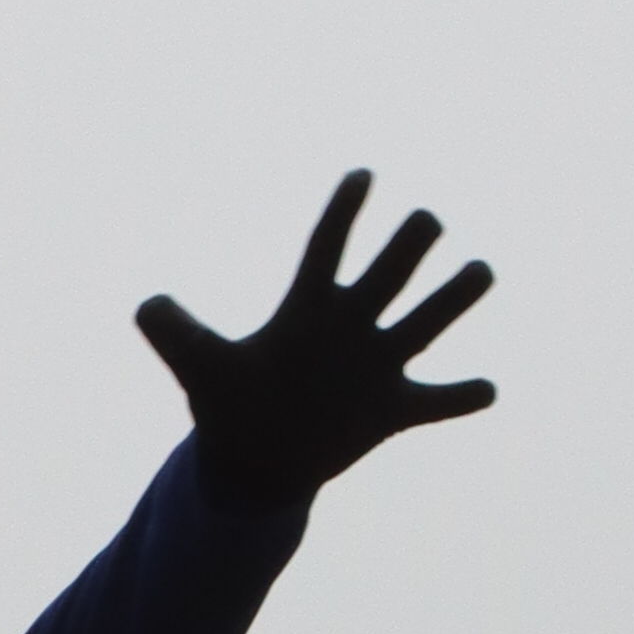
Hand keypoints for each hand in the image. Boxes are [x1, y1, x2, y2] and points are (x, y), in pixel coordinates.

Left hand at [136, 172, 494, 513]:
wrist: (256, 458)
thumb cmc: (229, 403)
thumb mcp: (199, 368)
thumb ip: (175, 334)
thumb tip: (145, 307)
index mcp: (307, 308)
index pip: (327, 247)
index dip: (343, 211)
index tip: (362, 175)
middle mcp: (351, 325)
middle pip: (390, 269)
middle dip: (410, 244)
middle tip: (426, 225)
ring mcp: (377, 365)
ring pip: (429, 319)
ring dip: (457, 295)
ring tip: (479, 273)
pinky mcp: (393, 410)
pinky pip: (439, 400)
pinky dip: (465, 397)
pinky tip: (487, 389)